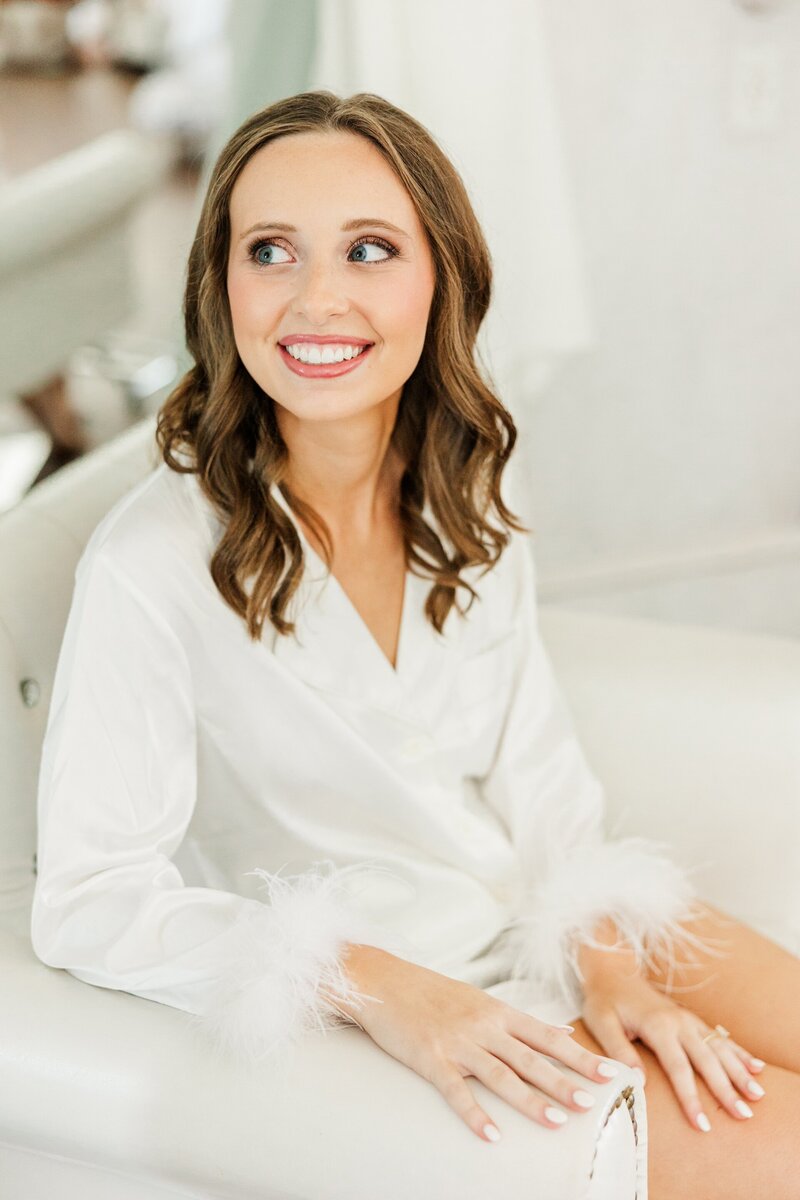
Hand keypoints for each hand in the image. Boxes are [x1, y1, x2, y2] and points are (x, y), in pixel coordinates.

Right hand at [324, 944, 623, 1142]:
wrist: (383, 981)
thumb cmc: (432, 993)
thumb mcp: (480, 1000)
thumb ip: (518, 1021)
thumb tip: (559, 1031)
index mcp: (498, 1011)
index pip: (547, 1036)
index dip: (579, 1055)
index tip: (610, 1072)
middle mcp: (483, 1025)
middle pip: (530, 1057)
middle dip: (564, 1080)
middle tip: (592, 1102)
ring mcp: (457, 1042)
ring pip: (500, 1074)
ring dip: (528, 1099)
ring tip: (554, 1121)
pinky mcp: (430, 1058)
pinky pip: (456, 1090)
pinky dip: (474, 1114)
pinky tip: (491, 1136)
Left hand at [580, 970, 766, 1132]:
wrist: (612, 971)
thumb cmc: (604, 1000)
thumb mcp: (602, 1024)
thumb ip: (619, 1052)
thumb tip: (638, 1081)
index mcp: (657, 1025)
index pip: (678, 1068)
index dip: (691, 1098)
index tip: (703, 1124)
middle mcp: (678, 1022)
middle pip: (707, 1060)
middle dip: (726, 1089)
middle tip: (743, 1115)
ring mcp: (688, 1019)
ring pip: (719, 1048)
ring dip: (740, 1071)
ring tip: (757, 1095)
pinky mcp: (690, 1019)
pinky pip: (719, 1037)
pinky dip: (738, 1052)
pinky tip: (756, 1066)